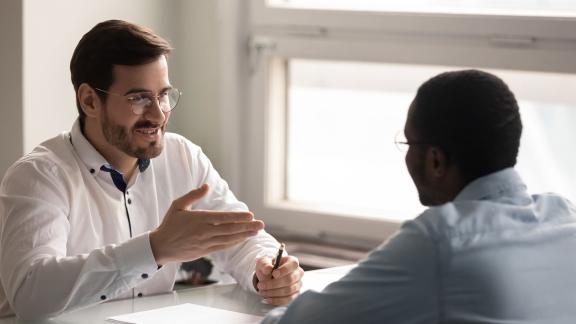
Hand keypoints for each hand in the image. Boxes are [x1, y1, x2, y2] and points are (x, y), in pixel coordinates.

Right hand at [150, 184, 264, 265]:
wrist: (160, 247)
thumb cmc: (169, 224)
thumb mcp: (178, 205)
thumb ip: (193, 195)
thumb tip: (207, 186)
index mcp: (198, 219)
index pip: (222, 218)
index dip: (237, 217)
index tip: (250, 215)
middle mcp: (204, 232)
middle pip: (229, 229)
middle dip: (247, 227)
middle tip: (261, 224)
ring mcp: (205, 243)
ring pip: (228, 239)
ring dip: (244, 236)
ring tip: (256, 231)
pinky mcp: (205, 251)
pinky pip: (223, 247)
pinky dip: (234, 243)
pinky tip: (243, 239)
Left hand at [254, 255, 303, 305]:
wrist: (267, 276)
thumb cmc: (267, 267)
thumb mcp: (263, 262)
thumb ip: (265, 264)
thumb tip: (268, 269)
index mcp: (291, 261)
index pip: (293, 264)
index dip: (284, 270)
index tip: (273, 274)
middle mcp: (298, 273)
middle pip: (290, 279)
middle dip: (274, 284)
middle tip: (261, 285)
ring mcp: (298, 284)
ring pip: (288, 291)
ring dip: (273, 292)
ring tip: (262, 291)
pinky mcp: (295, 295)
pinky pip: (288, 299)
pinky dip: (277, 300)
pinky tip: (268, 299)